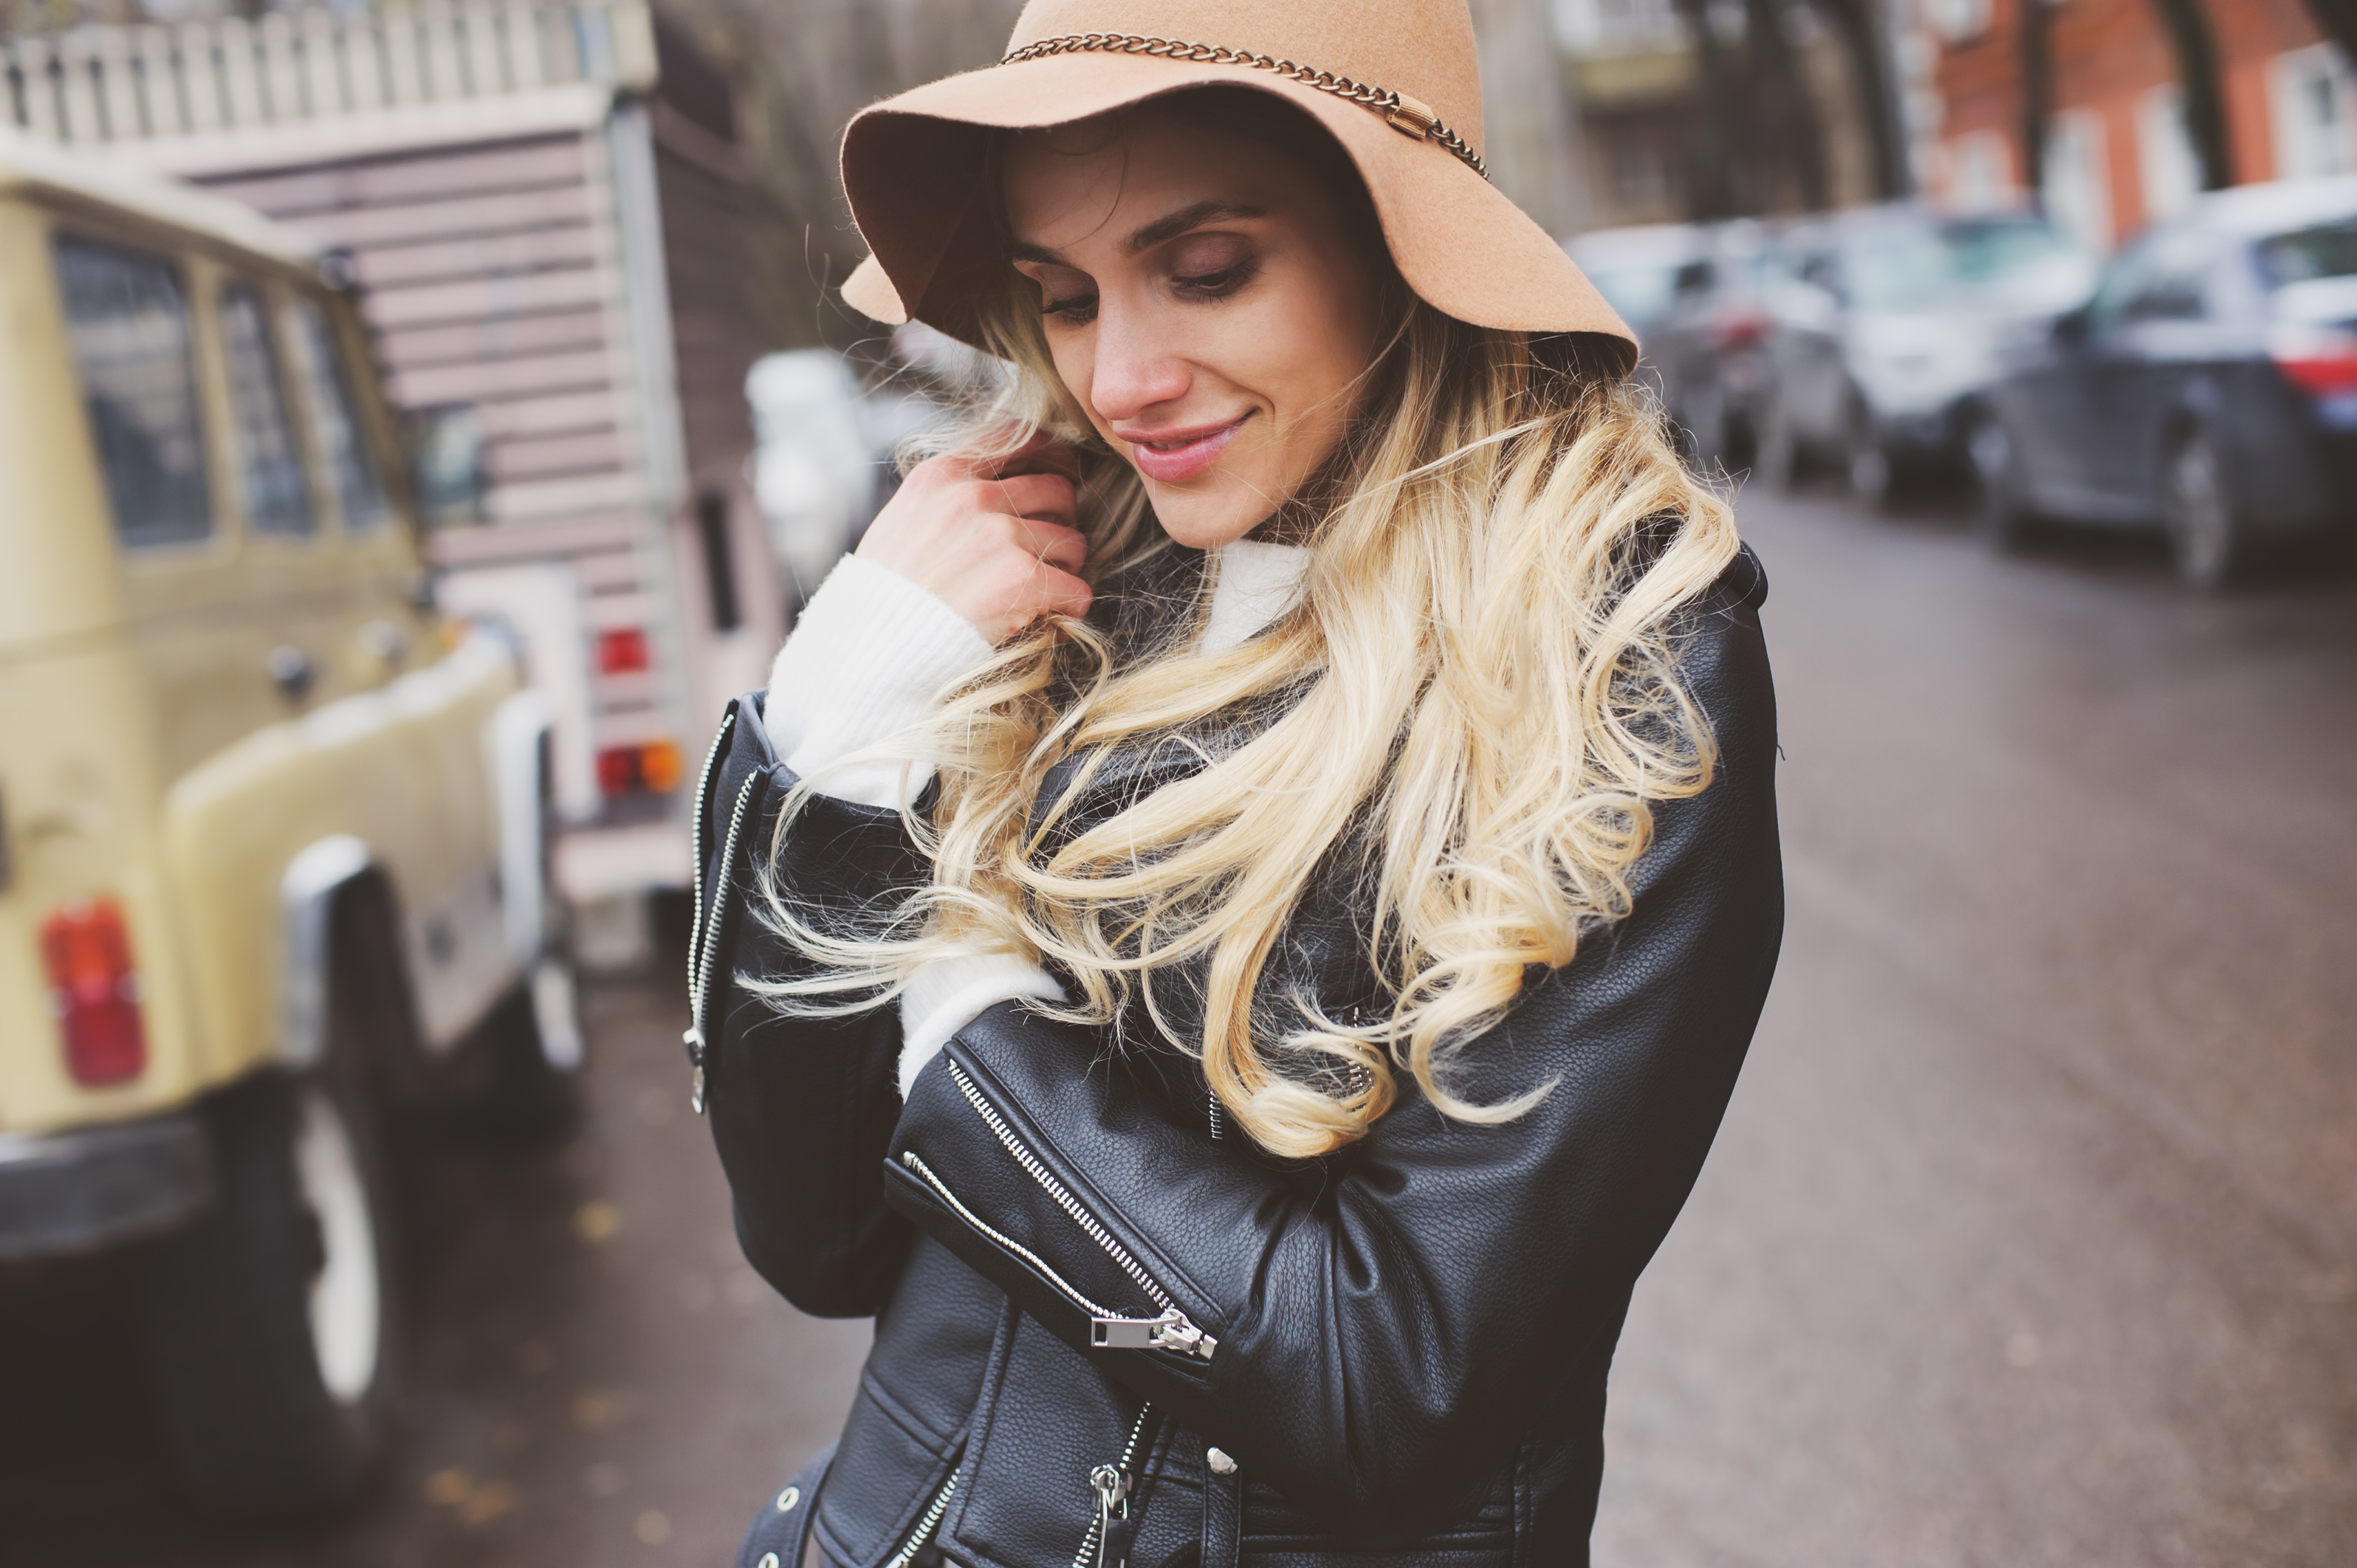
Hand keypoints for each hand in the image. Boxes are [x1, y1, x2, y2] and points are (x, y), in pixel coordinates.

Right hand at [855, 434, 1089, 645]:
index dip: (1053, 456)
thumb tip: (1006, 491)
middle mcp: (973, 496)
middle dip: (1060, 525)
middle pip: (1058, 491)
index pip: (1018, 439)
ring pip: (1073, 543)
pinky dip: (1068, 610)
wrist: (872, 648)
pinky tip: (1048, 623)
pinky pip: (1077, 590)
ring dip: (1063, 573)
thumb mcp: (903, 520)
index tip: (1065, 472)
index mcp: (942, 474)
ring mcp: (1001, 535)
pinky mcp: (1024, 578)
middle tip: (1046, 557)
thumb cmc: (884, 595)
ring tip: (1037, 597)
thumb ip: (948, 497)